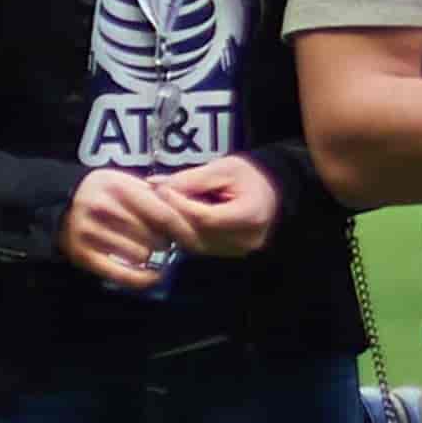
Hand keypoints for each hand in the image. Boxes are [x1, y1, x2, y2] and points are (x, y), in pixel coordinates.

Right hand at [61, 166, 191, 289]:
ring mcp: (90, 232)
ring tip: (151, 251)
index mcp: (117, 187)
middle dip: (167, 242)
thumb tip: (189, 211)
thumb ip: (154, 193)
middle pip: (154, 236)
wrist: (58, 204)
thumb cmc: (103, 193)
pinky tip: (152, 276)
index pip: (163, 214)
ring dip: (153, 257)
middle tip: (168, 243)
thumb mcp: (124, 182)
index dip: (184, 230)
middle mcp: (102, 208)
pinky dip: (141, 278)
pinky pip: (121, 274)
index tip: (197, 240)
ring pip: (141, 255)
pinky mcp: (82, 255)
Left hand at [156, 155, 278, 256]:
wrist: (271, 192)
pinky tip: (170, 217)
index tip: (160, 188)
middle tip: (150, 198)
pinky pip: (195, 246)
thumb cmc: (250, 176)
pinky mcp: (225, 254)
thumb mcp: (223, 168)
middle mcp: (244, 240)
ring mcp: (235, 251)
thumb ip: (191, 179)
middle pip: (196, 235)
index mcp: (250, 216)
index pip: (206, 217)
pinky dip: (180, 232)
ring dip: (171, 227)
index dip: (179, 205)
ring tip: (157, 207)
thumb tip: (155, 185)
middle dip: (169, 217)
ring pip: (191, 244)